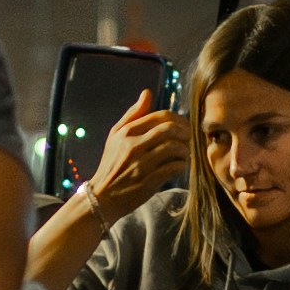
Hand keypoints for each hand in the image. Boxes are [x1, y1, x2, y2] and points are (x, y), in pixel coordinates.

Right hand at [83, 92, 190, 221]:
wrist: (102, 197)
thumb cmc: (111, 164)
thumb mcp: (115, 135)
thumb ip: (133, 114)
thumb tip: (147, 93)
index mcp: (127, 132)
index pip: (161, 116)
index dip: (178, 119)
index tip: (183, 127)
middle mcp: (133, 146)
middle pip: (170, 130)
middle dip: (185, 133)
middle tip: (188, 139)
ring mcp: (141, 164)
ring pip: (174, 148)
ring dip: (184, 150)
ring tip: (184, 153)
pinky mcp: (148, 182)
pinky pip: (173, 167)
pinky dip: (181, 165)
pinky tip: (179, 166)